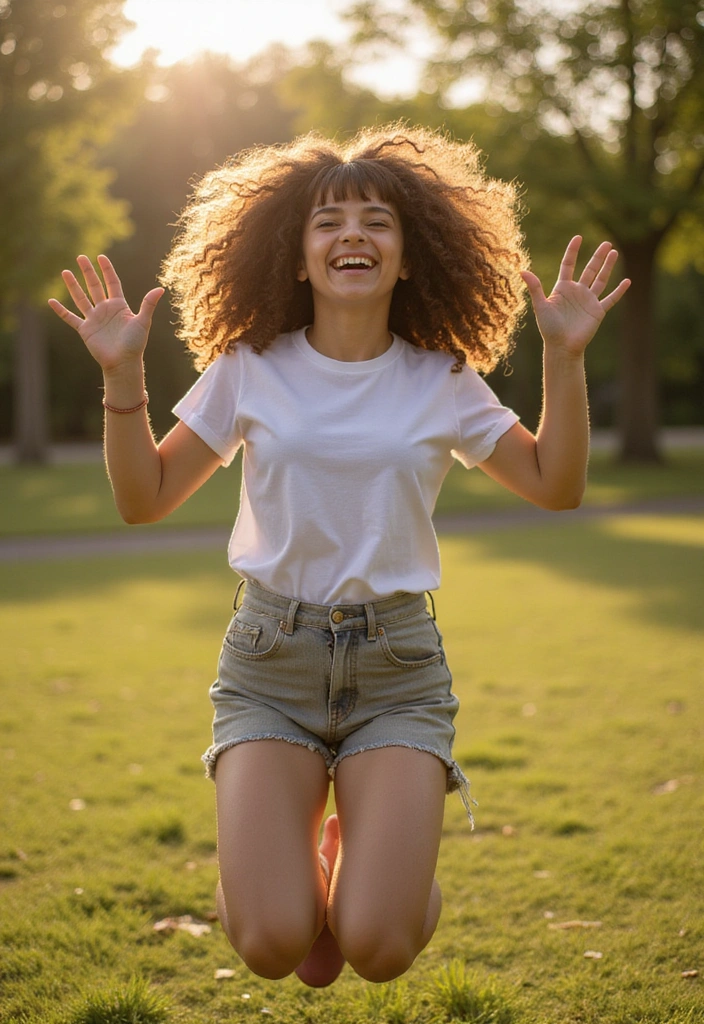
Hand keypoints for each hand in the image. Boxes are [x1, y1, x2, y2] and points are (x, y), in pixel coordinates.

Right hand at [48, 255, 163, 373]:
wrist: (123, 363)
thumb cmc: (135, 344)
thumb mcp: (143, 322)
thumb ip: (148, 304)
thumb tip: (161, 288)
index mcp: (119, 306)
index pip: (112, 283)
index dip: (107, 270)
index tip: (101, 257)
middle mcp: (105, 310)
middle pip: (94, 286)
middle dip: (88, 272)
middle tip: (80, 257)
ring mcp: (94, 319)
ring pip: (81, 298)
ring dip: (73, 286)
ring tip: (65, 272)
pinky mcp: (85, 330)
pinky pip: (70, 318)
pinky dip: (60, 311)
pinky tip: (51, 301)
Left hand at [521, 236, 630, 356]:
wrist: (561, 347)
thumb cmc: (549, 328)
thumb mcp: (541, 306)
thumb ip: (535, 288)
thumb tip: (522, 271)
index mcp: (562, 288)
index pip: (568, 265)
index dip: (573, 251)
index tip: (578, 238)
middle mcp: (577, 292)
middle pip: (589, 269)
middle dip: (598, 256)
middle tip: (606, 243)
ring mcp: (588, 301)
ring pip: (601, 280)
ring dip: (608, 267)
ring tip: (614, 252)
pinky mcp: (597, 311)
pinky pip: (610, 299)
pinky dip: (619, 291)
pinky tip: (627, 281)